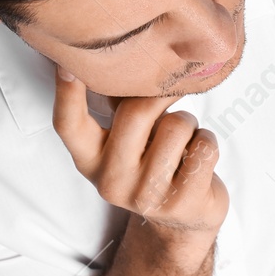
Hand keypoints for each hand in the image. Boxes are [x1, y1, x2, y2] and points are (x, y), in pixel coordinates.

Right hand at [51, 65, 228, 236]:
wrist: (181, 221)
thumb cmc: (153, 164)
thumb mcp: (126, 140)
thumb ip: (119, 107)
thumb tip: (122, 54)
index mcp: (89, 160)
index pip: (68, 125)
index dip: (66, 94)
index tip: (66, 63)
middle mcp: (111, 181)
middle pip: (136, 113)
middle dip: (162, 98)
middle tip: (171, 103)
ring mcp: (146, 196)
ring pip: (177, 125)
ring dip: (189, 124)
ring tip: (182, 142)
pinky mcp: (182, 203)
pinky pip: (204, 146)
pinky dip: (208, 142)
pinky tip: (197, 158)